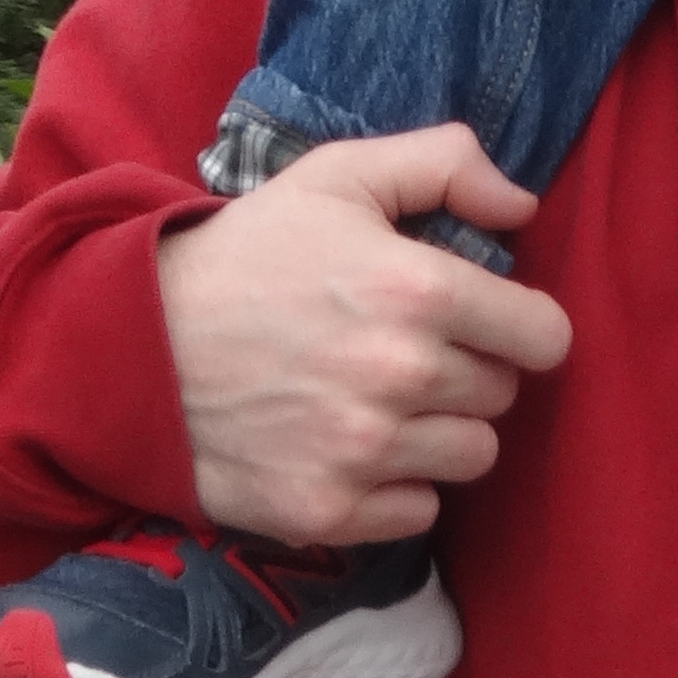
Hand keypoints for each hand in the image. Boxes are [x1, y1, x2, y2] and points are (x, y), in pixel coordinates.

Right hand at [156, 127, 572, 547]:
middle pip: (502, 395)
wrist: (133, 344)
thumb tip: (525, 206)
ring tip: (381, 396)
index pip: (544, 335)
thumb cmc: (248, 253)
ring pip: (472, 456)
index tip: (484, 318)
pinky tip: (349, 443)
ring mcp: (363, 453)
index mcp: (417, 289)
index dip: (520, 322)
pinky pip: (418, 512)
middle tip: (406, 348)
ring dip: (440, 429)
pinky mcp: (327, 512)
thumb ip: (447, 164)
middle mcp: (400, 376)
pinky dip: (397, 485)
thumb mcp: (339, 176)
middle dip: (469, 368)